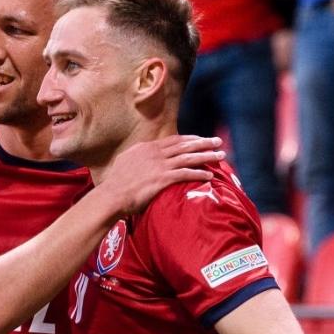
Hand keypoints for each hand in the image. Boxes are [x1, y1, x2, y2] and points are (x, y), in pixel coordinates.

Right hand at [99, 135, 223, 214]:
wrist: (112, 195)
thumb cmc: (115, 183)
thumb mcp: (125, 161)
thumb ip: (137, 156)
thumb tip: (142, 155)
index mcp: (146, 147)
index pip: (173, 140)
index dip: (189, 139)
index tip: (200, 139)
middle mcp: (155, 153)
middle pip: (185, 145)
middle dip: (203, 142)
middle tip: (218, 142)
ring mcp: (160, 165)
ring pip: (189, 157)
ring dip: (207, 156)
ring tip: (221, 156)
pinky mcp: (163, 178)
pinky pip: (186, 174)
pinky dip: (199, 173)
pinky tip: (210, 175)